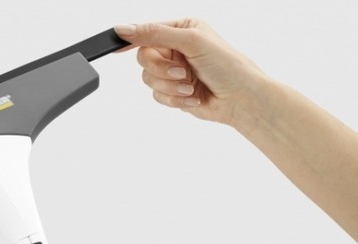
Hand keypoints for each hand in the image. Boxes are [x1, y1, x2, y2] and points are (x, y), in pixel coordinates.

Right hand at [115, 19, 266, 125]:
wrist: (242, 100)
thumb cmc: (227, 66)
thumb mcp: (190, 41)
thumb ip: (155, 34)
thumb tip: (123, 28)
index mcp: (182, 29)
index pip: (147, 31)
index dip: (131, 39)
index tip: (115, 48)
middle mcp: (176, 49)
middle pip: (144, 58)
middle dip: (161, 70)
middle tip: (180, 73)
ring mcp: (174, 72)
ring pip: (148, 80)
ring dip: (169, 87)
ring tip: (190, 87)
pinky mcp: (174, 93)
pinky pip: (157, 97)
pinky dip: (174, 99)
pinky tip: (193, 98)